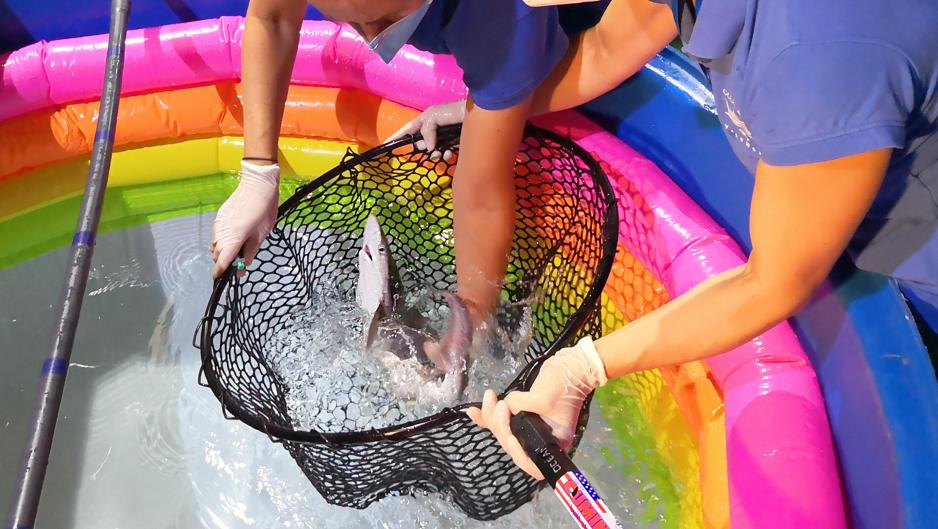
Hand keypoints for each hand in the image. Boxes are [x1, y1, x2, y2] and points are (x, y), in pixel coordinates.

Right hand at [211, 160, 279, 277]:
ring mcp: (219, 224)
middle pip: (216, 254)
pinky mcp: (219, 217)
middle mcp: (223, 231)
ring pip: (215, 245)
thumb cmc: (265, 209)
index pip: (222, 260)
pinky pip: (216, 235)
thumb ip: (251, 251)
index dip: (220, 272)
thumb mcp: (262, 234)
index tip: (221, 280)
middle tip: (236, 265)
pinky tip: (232, 240)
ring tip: (236, 252)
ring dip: (222, 252)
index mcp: (235, 237)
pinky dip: (221, 242)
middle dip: (223, 263)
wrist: (258, 185)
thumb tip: (243, 266)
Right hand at [386, 100, 466, 160]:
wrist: (479, 114)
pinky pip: (445, 153)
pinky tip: (449, 154)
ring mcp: (444, 136)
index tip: (386, 144)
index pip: (408, 129)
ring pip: (433, 150)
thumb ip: (426, 130)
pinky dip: (445, 155)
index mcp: (426, 119)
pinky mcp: (454, 143)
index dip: (397, 136)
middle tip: (430, 148)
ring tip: (441, 153)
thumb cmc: (454, 111)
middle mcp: (434, 128)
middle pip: (421, 143)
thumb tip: (428, 147)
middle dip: (422, 148)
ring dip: (435, 154)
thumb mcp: (434, 116)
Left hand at [466, 336, 607, 479]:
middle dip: (498, 426)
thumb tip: (504, 407)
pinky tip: (471, 412)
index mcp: (553, 442)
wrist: (571, 365)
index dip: (517, 453)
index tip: (510, 435)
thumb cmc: (564, 384)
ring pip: (503, 430)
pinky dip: (486, 416)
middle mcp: (541, 439)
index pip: (531, 462)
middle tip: (499, 404)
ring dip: (490, 416)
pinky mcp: (522, 414)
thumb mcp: (543, 398)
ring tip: (489, 396)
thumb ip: (520, 406)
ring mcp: (530, 426)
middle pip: (511, 443)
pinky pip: (501, 420)